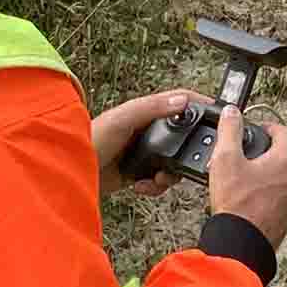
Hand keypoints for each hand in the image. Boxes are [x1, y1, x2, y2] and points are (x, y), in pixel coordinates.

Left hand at [91, 89, 209, 197]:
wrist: (69, 175)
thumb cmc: (88, 141)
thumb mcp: (121, 119)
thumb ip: (151, 109)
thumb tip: (181, 100)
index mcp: (143, 112)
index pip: (178, 101)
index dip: (198, 103)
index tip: (217, 111)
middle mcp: (145, 130)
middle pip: (181, 135)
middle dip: (187, 150)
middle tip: (187, 162)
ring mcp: (143, 152)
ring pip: (173, 160)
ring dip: (170, 173)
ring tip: (158, 179)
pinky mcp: (138, 172)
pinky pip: (160, 179)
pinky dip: (156, 185)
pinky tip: (143, 186)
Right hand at [208, 106, 286, 248]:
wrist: (241, 243)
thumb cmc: (236, 203)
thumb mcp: (226, 159)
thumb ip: (229, 130)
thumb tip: (232, 112)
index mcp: (284, 161)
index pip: (282, 131)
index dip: (267, 126)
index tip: (256, 129)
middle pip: (282, 155)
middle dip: (264, 152)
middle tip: (244, 155)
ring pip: (281, 178)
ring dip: (265, 174)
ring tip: (242, 179)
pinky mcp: (285, 217)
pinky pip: (278, 197)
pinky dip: (266, 194)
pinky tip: (247, 200)